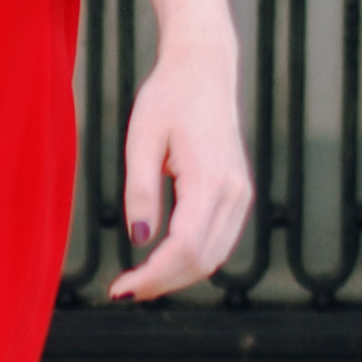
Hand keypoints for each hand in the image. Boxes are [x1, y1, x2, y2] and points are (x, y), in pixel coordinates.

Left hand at [108, 35, 253, 301]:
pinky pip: (219, 242)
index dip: (153, 276)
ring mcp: (241, 194)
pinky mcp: (239, 195)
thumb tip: (141, 240)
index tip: (120, 289)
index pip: (185, 246)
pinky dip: (192, 260)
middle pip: (202, 260)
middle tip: (123, 290)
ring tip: (139, 280)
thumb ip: (140, 191)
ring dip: (178, 276)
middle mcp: (234, 192)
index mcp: (210, 178)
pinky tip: (162, 261)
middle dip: (162, 283)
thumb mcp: (141, 139)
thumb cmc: (167, 99)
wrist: (203, 71)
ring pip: (214, 257)